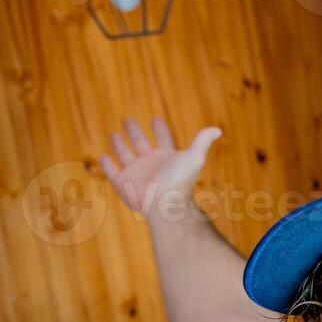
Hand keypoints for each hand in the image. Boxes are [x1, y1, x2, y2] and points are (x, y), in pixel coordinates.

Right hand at [101, 118, 221, 219]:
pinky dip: (107, 164)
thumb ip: (203, 140)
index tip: (155, 119)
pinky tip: (104, 156)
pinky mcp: (122, 183)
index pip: (163, 139)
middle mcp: (150, 163)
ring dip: (119, 144)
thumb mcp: (194, 157)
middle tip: (128, 120)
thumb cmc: (180, 180)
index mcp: (166, 156)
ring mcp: (135, 173)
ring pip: (124, 155)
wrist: (164, 203)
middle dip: (134, 132)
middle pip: (140, 143)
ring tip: (114, 134)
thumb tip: (218, 129)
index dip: (160, 129)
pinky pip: (112, 171)